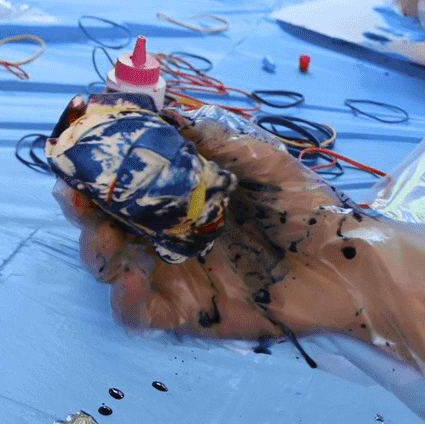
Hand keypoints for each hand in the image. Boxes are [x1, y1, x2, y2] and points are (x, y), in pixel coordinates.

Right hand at [63, 112, 424, 386]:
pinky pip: (142, 314)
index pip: (119, 180)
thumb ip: (216, 137)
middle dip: (80, 211)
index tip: (72, 149)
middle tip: (76, 199)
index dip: (90, 167)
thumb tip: (166, 108)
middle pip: (102, 222)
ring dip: (97, 252)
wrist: (352, 264)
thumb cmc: (307, 208)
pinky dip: (126, 303)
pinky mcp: (190, 313)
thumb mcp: (263, 159)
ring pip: (112, 267)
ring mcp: (174, 274)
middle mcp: (166, 233)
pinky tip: (131, 286)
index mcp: (177, 194)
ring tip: (104, 240)